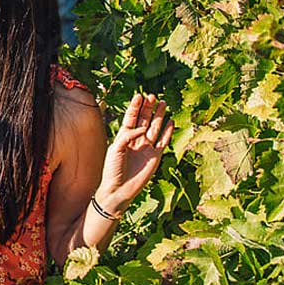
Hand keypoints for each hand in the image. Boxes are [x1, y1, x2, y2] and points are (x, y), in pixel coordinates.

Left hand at [97, 94, 172, 212]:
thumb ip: (128, 136)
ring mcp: (146, 147)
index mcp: (124, 136)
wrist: (119, 189)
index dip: (135, 107)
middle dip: (148, 108)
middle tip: (153, 96)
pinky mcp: (155, 157)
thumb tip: (142, 128)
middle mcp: (136, 140)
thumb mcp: (115, 149)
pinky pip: (163, 141)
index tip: (139, 95)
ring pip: (155, 128)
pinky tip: (170, 121)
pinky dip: (167, 132)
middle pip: (144, 120)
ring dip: (159, 116)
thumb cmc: (112, 169)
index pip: (131, 117)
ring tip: (163, 103)